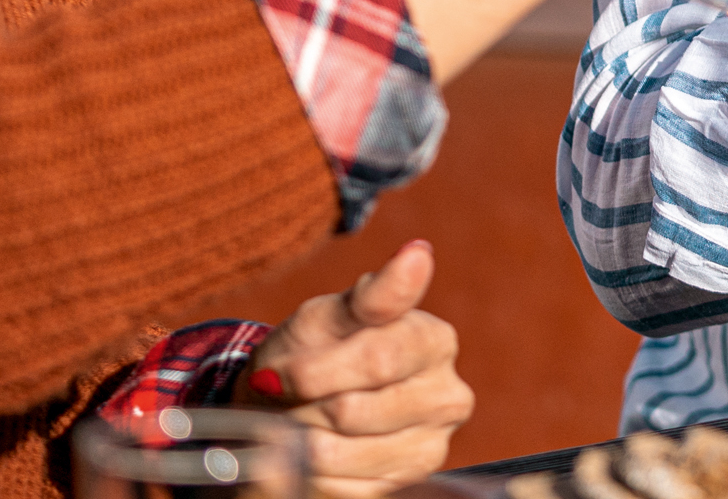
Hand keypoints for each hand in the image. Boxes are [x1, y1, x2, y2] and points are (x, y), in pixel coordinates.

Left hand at [237, 240, 471, 498]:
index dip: (317, 370)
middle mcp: (447, 397)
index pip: (378, 359)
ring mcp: (428, 448)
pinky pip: (335, 489)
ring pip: (337, 456)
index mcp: (435, 342)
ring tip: (298, 421)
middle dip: (304, 406)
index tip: (280, 371)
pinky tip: (311, 448)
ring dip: (297, 441)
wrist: (289, 407)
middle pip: (354, 412)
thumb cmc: (313, 350)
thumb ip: (374, 294)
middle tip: (289, 396)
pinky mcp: (400, 487)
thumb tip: (418, 253)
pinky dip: (304, 474)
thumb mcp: (329, 315)